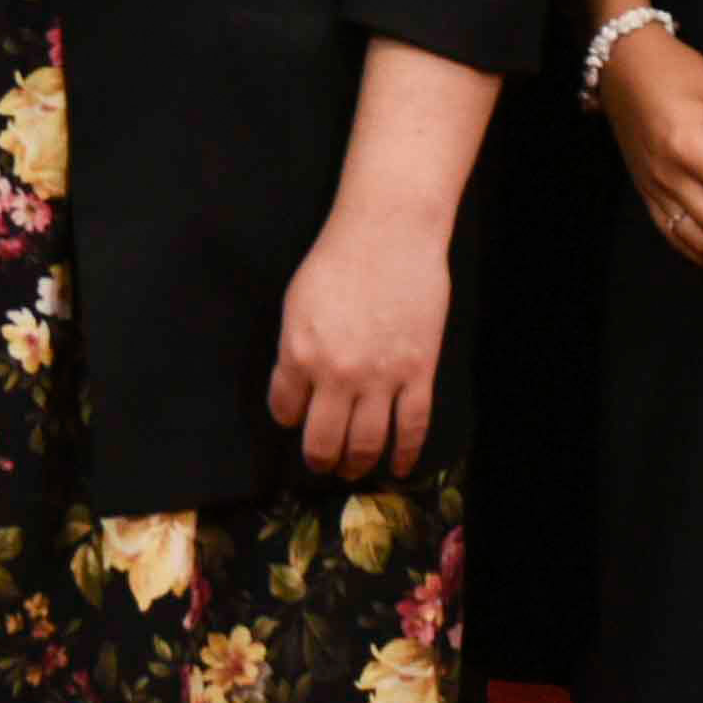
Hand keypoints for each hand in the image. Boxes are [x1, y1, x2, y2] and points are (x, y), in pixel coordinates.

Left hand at [264, 192, 453, 482]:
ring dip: (356, 465)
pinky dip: (405, 454)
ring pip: (366, 443)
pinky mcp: (418, 372)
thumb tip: (299, 386)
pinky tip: (399, 468)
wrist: (390, 232)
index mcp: (299, 353)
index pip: (285, 408)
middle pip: (323, 440)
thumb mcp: (297, 302)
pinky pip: (411, 427)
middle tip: (322, 464)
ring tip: (353, 471)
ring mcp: (381, 377)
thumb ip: (295, 348)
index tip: (295, 421)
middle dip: (320, 459)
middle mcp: (336, 374)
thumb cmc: (339, 257)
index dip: (288, 419)